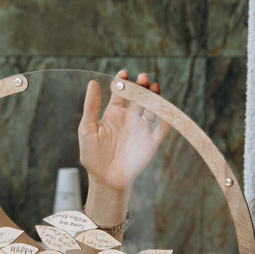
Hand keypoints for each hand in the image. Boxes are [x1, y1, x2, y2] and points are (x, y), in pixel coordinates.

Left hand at [78, 70, 170, 223]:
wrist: (106, 180)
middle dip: (141, 86)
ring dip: (154, 97)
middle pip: (139, 97)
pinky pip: (162, 128)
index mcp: (114, 114)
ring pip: (152, 108)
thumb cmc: (93, 156)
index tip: (123, 73)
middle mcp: (130, 118)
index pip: (120, 93)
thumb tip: (92, 83)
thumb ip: (91, 107)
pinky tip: (166, 108)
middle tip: (141, 78)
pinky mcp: (151, 142)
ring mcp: (141, 129)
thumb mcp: (87, 129)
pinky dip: (167, 117)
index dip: (122, 81)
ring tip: (153, 87)